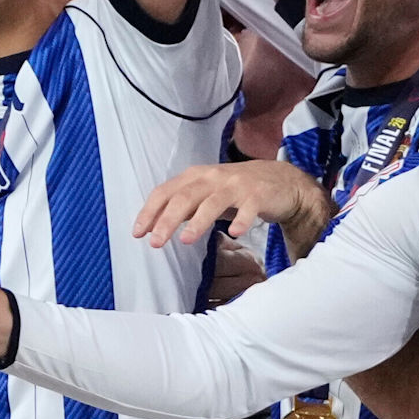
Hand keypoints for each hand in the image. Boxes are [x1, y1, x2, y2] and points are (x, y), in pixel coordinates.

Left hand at [133, 157, 324, 249]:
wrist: (280, 180)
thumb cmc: (236, 189)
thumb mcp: (206, 193)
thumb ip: (183, 206)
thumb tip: (154, 224)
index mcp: (196, 177)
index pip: (166, 192)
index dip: (150, 211)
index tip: (138, 233)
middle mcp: (213, 178)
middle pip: (185, 197)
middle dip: (167, 220)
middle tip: (156, 242)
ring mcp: (236, 186)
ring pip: (213, 202)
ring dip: (198, 221)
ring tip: (186, 239)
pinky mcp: (258, 195)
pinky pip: (248, 208)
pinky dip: (241, 220)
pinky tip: (235, 233)